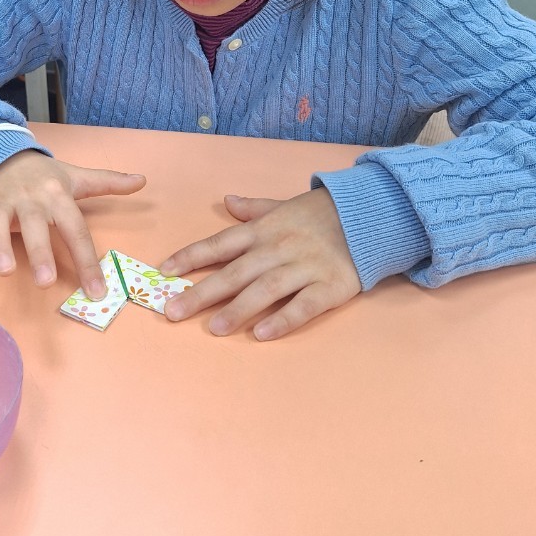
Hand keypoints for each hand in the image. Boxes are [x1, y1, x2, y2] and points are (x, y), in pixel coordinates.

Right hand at [0, 151, 145, 298]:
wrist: (0, 154)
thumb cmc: (43, 176)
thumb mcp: (75, 177)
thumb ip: (108, 182)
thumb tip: (143, 180)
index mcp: (55, 194)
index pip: (74, 227)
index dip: (87, 259)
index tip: (97, 290)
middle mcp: (27, 199)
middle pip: (34, 224)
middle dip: (39, 251)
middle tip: (46, 282)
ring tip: (7, 271)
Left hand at [160, 187, 360, 339]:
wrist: (369, 214)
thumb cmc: (319, 214)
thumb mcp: (283, 205)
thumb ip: (253, 209)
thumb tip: (227, 201)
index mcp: (263, 229)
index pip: (219, 243)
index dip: (191, 257)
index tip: (165, 272)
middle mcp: (278, 248)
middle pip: (234, 272)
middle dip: (201, 292)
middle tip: (173, 312)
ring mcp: (303, 267)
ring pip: (264, 290)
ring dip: (237, 309)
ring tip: (212, 328)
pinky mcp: (329, 286)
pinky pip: (303, 306)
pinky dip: (282, 319)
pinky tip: (261, 334)